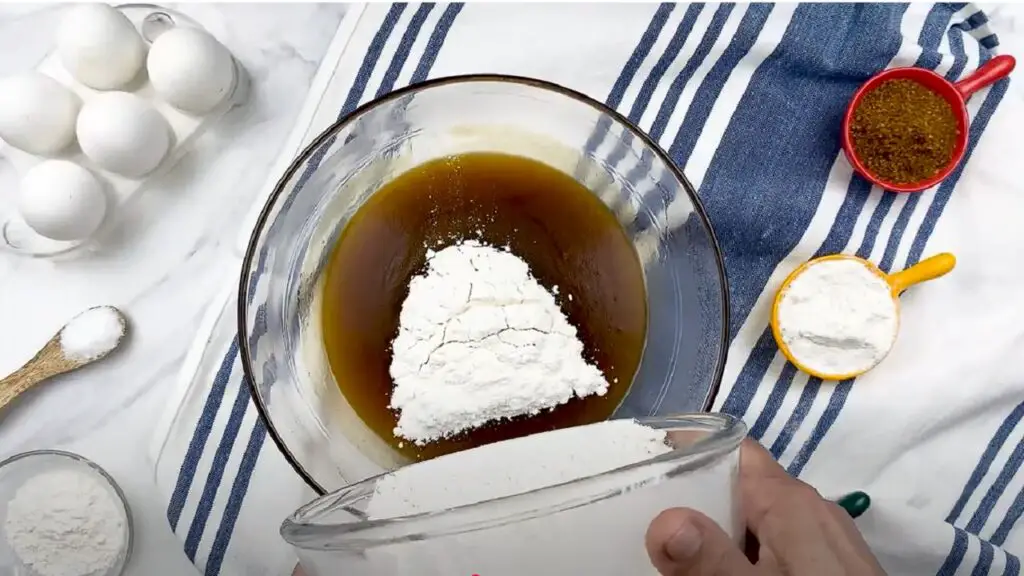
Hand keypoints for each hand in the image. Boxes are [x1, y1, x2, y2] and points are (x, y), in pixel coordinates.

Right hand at [645, 439, 883, 574]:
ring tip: (687, 556)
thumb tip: (664, 522)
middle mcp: (815, 509)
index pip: (736, 451)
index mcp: (791, 501)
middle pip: (745, 489)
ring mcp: (830, 540)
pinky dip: (756, 556)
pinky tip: (734, 574)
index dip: (693, 454)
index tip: (652, 470)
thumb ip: (708, 561)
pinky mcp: (838, 567)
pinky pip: (786, 547)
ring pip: (765, 522)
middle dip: (701, 504)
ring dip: (726, 535)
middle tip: (656, 521)